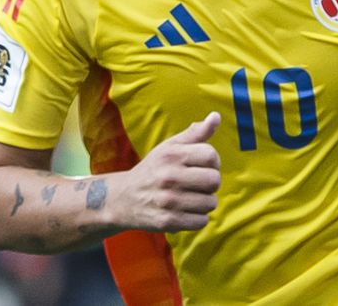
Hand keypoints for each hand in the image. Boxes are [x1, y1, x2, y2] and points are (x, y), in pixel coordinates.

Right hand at [114, 112, 221, 232]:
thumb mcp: (169, 147)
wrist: (122, 199)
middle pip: (214, 180)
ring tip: (189, 198)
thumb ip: (195, 133)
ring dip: (204, 202)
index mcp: (171, 155)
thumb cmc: (153, 170)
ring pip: (210, 203)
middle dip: (210, 183)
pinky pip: (201, 221)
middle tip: (197, 184)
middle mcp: (168, 176)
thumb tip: (216, 116)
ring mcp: (168, 200)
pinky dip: (197, 218)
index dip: (212, 162)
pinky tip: (184, 211)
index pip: (211, 155)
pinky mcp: (167, 222)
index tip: (202, 166)